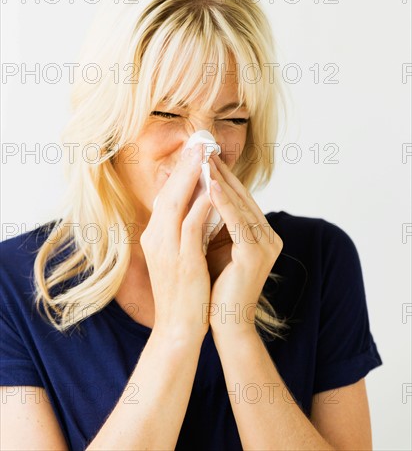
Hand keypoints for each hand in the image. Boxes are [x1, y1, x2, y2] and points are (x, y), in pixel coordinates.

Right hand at [140, 143, 211, 341]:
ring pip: (176, 203)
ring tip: (205, 155)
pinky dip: (200, 205)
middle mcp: (156, 238)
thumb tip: (199, 206)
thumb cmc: (182, 292)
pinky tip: (212, 190)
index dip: (180, 172)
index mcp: (155, 235)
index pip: (167, 196)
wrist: (178, 328)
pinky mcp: (182, 260)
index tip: (194, 151)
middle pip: (169, 193)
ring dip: (192, 177)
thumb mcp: (178, 255)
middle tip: (200, 142)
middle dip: (185, 166)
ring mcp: (166, 249)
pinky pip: (190, 226)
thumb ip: (183, 231)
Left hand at [205, 155, 282, 334]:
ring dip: (221, 180)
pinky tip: (210, 185)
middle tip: (204, 148)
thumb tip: (198, 191)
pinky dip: (223, 202)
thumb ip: (214, 220)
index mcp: (260, 233)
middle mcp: (268, 236)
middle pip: (241, 197)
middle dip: (221, 172)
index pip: (239, 199)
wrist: (222, 321)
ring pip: (240, 205)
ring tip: (204, 159)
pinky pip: (237, 222)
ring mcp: (265, 244)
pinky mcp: (256, 254)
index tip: (204, 156)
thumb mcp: (215, 244)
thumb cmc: (214, 284)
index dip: (222, 176)